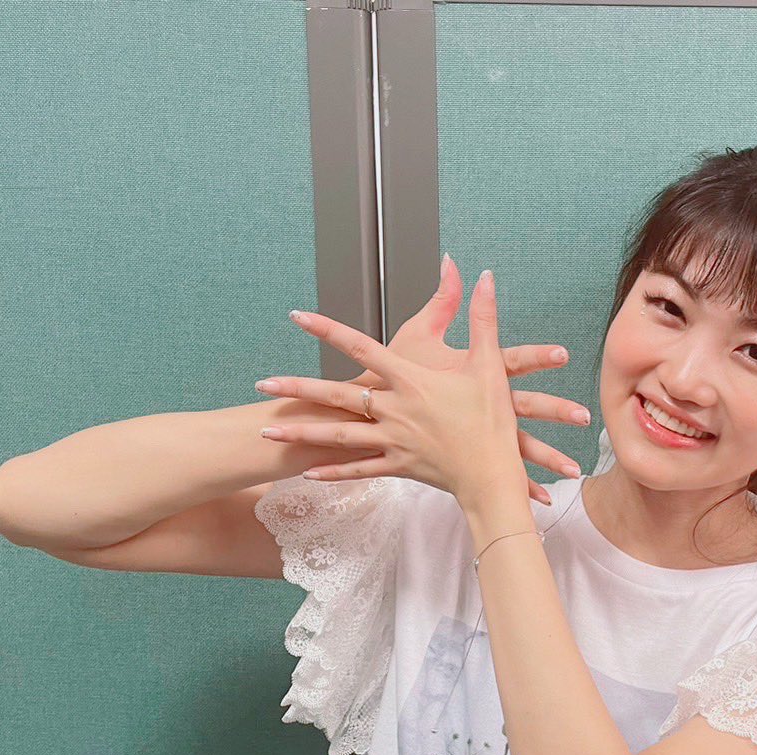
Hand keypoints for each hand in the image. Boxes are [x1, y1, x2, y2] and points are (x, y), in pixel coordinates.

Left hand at [260, 254, 588, 504]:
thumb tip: (483, 275)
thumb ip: (482, 317)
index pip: (361, 347)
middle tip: (262, 384)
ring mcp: (392, 442)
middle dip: (297, 389)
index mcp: (410, 381)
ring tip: (267, 430)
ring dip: (300, 433)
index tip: (298, 317)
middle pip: (335, 396)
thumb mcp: (490, 364)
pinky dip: (333, 471)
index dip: (327, 330)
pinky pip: (359, 469)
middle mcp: (393, 411)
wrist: (494, 476)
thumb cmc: (493, 421)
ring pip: (337, 436)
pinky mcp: (399, 467)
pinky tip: (307, 472)